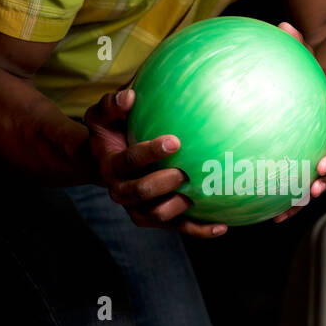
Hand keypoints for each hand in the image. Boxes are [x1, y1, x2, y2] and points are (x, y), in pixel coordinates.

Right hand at [82, 88, 227, 236]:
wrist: (105, 161)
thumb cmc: (110, 131)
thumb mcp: (103, 115)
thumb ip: (113, 104)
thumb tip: (130, 96)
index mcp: (110, 165)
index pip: (129, 161)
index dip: (150, 153)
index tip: (175, 141)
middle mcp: (121, 190)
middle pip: (142, 192)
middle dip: (164, 182)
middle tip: (186, 170)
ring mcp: (138, 207)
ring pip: (158, 215)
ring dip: (180, 207)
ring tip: (203, 194)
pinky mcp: (155, 217)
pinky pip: (178, 227)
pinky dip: (199, 229)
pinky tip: (222, 226)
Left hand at [271, 21, 325, 223]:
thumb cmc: (317, 76)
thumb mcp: (310, 59)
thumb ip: (296, 46)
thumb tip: (281, 25)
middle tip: (321, 167)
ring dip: (324, 185)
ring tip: (306, 196)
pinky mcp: (322, 168)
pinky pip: (313, 186)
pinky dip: (297, 202)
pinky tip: (275, 215)